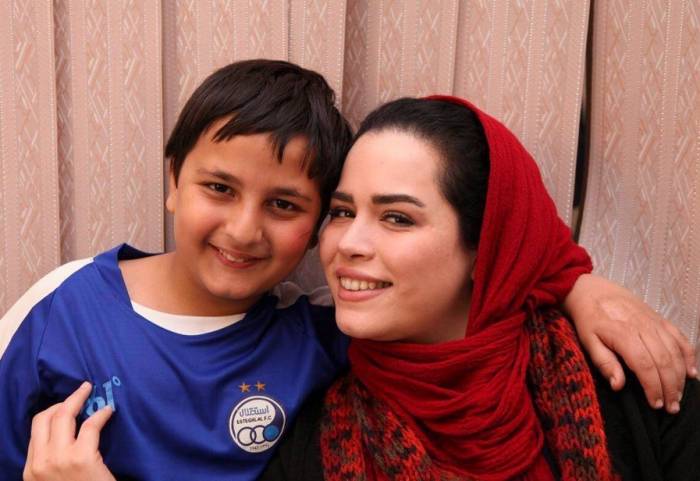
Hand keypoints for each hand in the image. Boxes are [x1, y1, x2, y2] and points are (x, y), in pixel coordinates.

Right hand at [23, 382, 115, 480]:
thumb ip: (53, 462)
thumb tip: (66, 436)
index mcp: (31, 471)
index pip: (36, 430)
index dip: (52, 412)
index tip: (67, 405)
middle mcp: (40, 463)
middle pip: (45, 417)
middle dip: (63, 400)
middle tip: (80, 391)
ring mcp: (60, 460)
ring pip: (64, 415)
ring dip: (78, 398)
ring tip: (90, 392)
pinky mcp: (82, 459)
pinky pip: (91, 425)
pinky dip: (101, 414)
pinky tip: (109, 411)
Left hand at [564, 273, 697, 413]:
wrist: (592, 291)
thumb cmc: (588, 319)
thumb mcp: (588, 341)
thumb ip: (604, 362)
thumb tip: (618, 385)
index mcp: (624, 334)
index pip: (645, 366)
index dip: (653, 387)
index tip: (655, 404)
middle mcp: (643, 327)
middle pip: (664, 361)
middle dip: (670, 388)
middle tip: (671, 407)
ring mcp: (654, 322)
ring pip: (675, 352)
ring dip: (680, 376)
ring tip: (678, 396)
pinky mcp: (660, 319)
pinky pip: (680, 338)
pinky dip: (689, 355)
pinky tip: (691, 372)